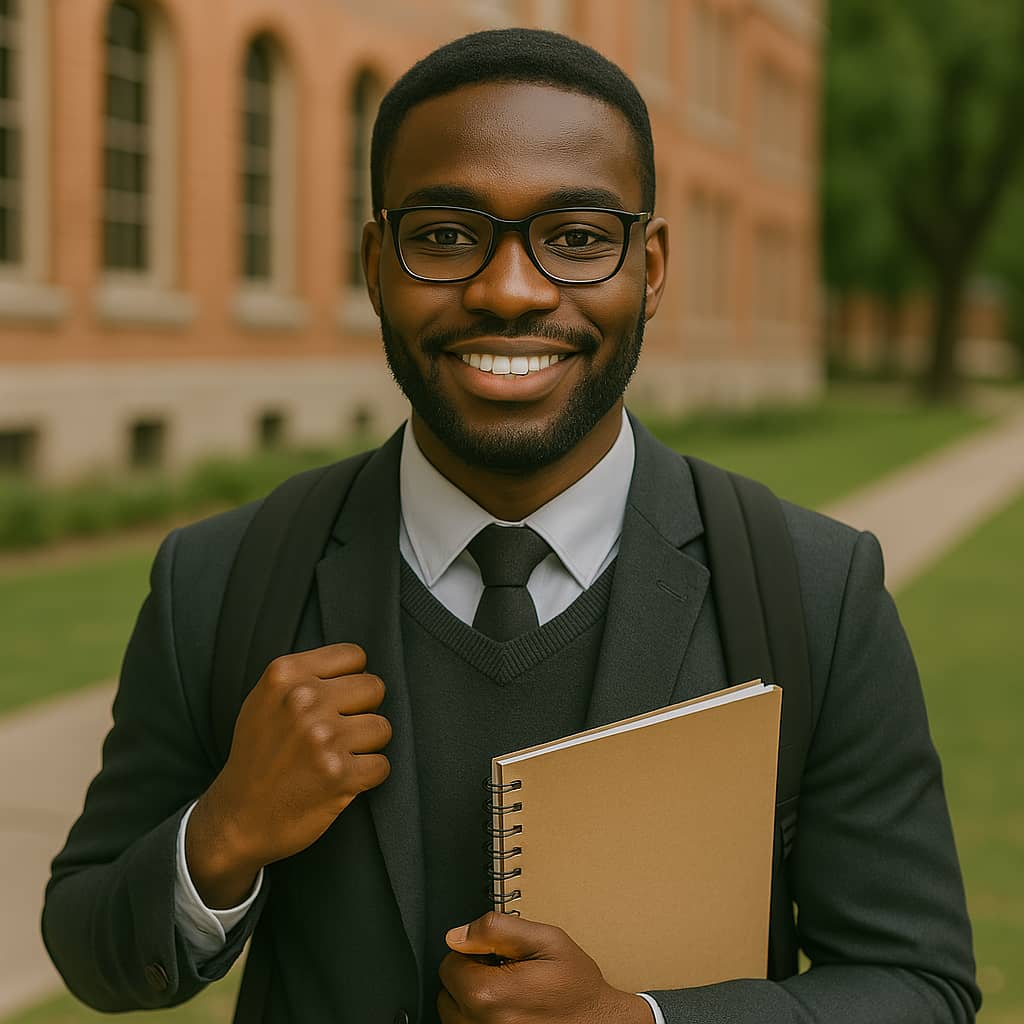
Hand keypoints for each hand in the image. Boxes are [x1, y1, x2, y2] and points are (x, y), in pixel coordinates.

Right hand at [186, 642, 390, 906]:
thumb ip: (304, 676)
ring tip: (337, 757)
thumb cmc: (257, 755)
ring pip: (382, 727)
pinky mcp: (339, 775)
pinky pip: (382, 765)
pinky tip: (342, 780)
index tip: (336, 702)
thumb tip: (357, 666)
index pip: (354, 656)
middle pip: (374, 688)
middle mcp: (303, 700)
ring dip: (366, 746)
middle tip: (338, 733)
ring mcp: (322, 737)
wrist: (236, 818)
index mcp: (285, 675)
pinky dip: (367, 776)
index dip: (350, 681)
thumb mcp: (265, 699)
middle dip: (362, 711)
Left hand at [438, 911, 654, 1022]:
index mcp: (490, 995)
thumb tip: (457, 935)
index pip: (449, 965)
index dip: (473, 953)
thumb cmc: (576, 985)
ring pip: (455, 1017)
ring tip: (509, 995)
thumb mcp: (546, 940)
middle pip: (448, 993)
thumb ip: (496, 929)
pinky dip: (482, 1020)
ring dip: (473, 1002)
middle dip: (470, 978)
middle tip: (505, 974)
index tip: (496, 956)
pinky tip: (508, 1012)